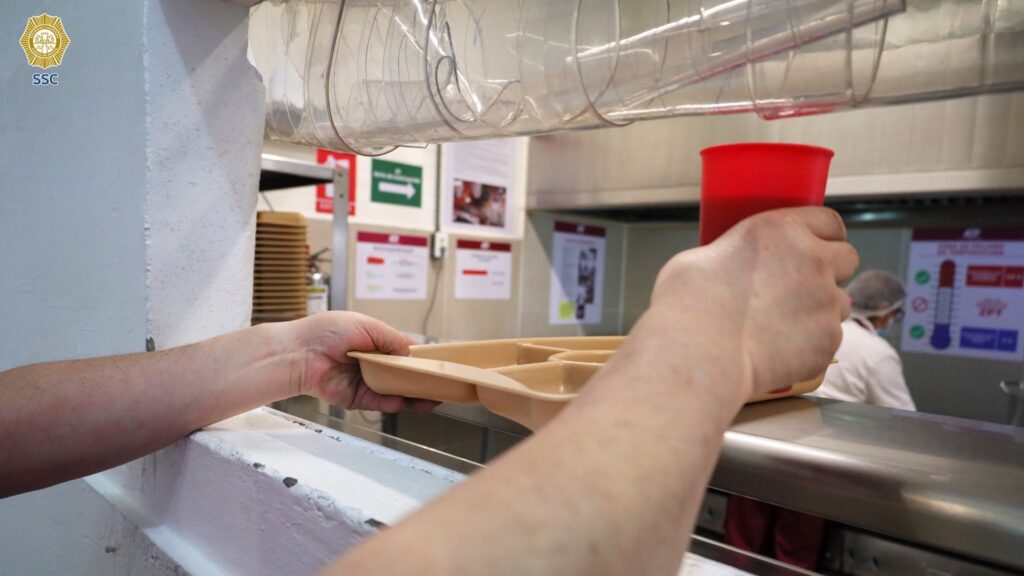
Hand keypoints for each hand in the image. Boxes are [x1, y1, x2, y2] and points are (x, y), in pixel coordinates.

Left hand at [284, 311, 437, 412]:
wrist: (300, 352)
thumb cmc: (328, 331)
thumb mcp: (368, 326)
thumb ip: (393, 340)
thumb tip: (414, 352)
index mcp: (375, 343)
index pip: (404, 354)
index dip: (420, 362)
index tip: (438, 368)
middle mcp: (371, 363)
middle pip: (402, 377)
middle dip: (421, 384)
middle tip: (439, 389)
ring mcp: (364, 381)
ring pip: (393, 393)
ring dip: (410, 397)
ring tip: (428, 400)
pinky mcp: (354, 398)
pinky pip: (376, 402)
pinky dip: (389, 403)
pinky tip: (401, 401)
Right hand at [648, 207, 857, 398]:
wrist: (699, 350)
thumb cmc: (690, 302)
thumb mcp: (706, 255)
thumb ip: (738, 254)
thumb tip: (735, 266)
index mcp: (782, 230)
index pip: (830, 222)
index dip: (823, 236)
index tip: (813, 247)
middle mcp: (814, 261)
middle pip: (847, 259)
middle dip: (830, 271)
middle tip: (800, 288)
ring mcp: (826, 302)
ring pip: (840, 303)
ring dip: (820, 310)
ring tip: (783, 325)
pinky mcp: (827, 340)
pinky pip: (828, 339)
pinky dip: (810, 345)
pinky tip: (779, 350)